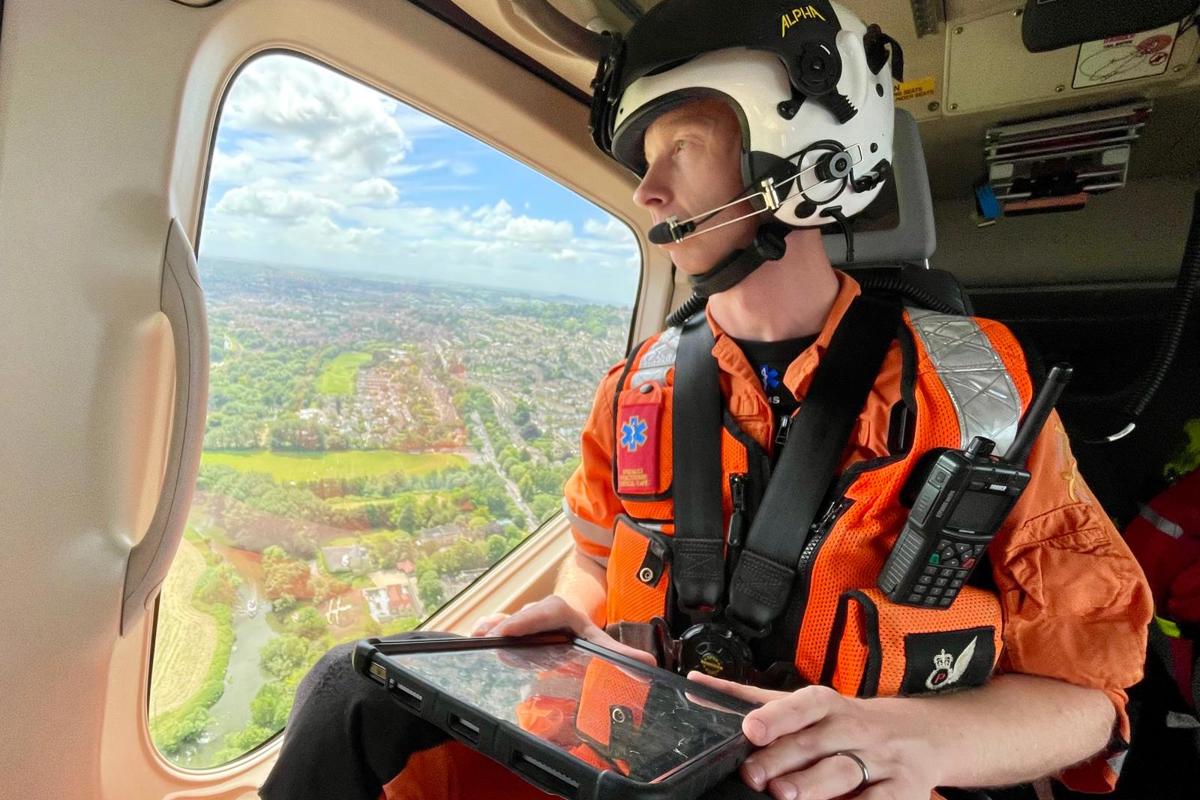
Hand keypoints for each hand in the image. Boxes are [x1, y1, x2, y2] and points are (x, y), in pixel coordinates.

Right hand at [471, 595, 656, 666]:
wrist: (568, 615)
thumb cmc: (580, 630)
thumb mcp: (599, 640)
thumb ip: (621, 654)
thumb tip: (649, 664)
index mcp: (561, 612)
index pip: (544, 612)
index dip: (526, 620)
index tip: (510, 630)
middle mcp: (539, 610)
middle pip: (521, 617)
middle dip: (507, 626)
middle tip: (491, 638)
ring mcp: (523, 617)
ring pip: (505, 619)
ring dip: (492, 627)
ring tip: (476, 637)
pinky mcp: (509, 624)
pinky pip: (494, 622)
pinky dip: (484, 628)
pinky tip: (471, 637)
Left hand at [688, 672, 941, 799]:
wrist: (923, 734)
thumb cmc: (849, 723)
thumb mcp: (808, 707)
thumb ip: (754, 701)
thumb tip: (696, 687)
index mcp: (828, 705)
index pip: (802, 704)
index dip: (776, 715)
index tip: (750, 729)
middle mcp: (854, 727)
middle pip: (815, 742)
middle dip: (782, 759)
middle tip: (754, 775)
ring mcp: (880, 759)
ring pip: (844, 771)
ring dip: (813, 784)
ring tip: (784, 795)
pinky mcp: (904, 790)